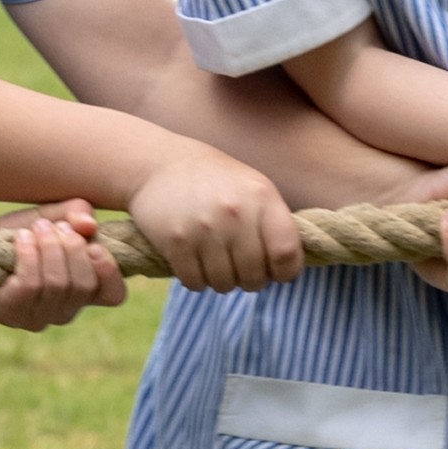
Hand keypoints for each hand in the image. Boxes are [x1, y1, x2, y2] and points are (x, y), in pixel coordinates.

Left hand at [0, 201, 126, 331]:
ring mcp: (37, 317)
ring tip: (35, 227)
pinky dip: (28, 255)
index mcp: (82, 291)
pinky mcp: (10, 314)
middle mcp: (64, 310)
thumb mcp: (50, 217)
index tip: (95, 246)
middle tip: (54, 226)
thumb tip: (88, 225)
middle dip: (72, 248)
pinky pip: (30, 285)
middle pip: (84, 284)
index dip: (110, 274)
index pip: (113, 296)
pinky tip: (20, 238)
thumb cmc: (16, 234)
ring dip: (48, 247)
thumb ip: (75, 213)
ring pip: (57, 284)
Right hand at [125, 145, 304, 292]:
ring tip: (216, 264)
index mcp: (262, 197)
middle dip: (251, 281)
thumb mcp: (253, 188)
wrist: (158, 164)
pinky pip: (195, 282)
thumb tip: (289, 267)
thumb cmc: (215, 180)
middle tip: (242, 271)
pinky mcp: (176, 242)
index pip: (287, 252)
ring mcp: (204, 228)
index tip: (278, 272)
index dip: (286, 271)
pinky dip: (196, 281)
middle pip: (254, 276)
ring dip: (221, 282)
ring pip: (224, 284)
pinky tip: (195, 264)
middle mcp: (236, 213)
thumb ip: (274, 222)